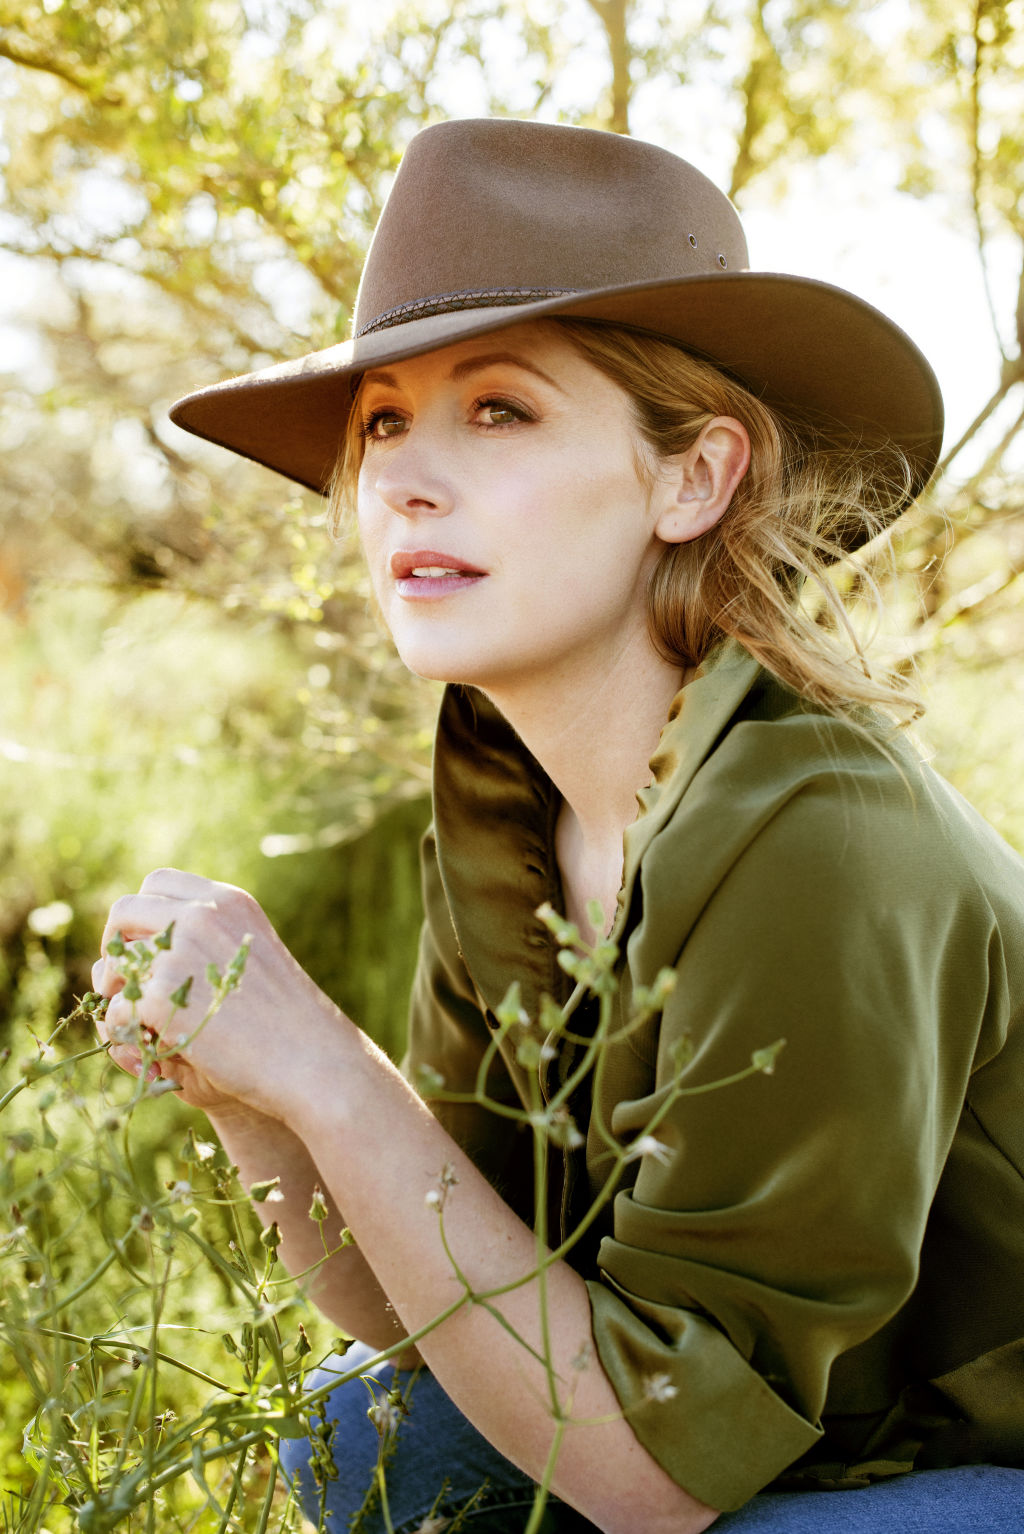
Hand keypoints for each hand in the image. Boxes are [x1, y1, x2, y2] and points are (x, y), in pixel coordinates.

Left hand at [93, 868, 345, 1117]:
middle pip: (126, 911)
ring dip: (115, 991)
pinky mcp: (162, 994)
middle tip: (120, 981)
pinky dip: (124, 1028)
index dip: (141, 914)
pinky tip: (149, 1044)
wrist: (310, 1060)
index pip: (158, 883)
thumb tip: (151, 942)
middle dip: (115, 944)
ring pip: (113, 963)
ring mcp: (180, 952)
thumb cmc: (288, 1020)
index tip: (142, 944)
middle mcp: (201, 915)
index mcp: (227, 902)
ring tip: (136, 1019)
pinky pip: (116, 1007)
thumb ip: (214, 936)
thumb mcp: (257, 954)